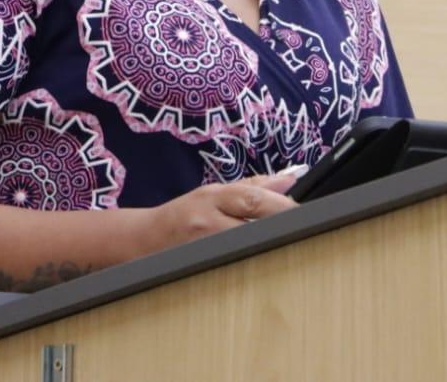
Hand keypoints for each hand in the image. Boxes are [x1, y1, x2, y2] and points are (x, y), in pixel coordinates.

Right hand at [140, 170, 300, 253]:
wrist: (143, 239)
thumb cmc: (182, 214)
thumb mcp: (214, 192)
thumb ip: (252, 186)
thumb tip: (289, 179)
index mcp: (213, 196)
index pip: (254, 198)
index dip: (283, 205)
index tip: (303, 212)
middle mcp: (207, 220)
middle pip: (254, 225)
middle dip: (280, 228)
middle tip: (302, 232)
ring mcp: (203, 246)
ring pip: (246, 247)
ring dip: (268, 246)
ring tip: (284, 246)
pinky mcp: (201, 266)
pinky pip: (234, 264)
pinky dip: (251, 261)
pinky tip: (261, 261)